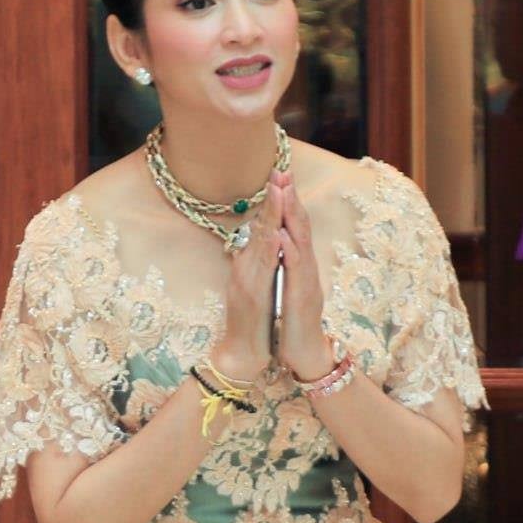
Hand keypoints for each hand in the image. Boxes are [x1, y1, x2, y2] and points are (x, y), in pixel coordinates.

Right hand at [211, 181, 283, 380]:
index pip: (263, 227)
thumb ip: (258, 261)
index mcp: (250, 262)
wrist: (241, 351)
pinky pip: (262, 269)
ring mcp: (247, 279)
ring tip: (279, 191)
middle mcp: (246, 266)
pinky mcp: (251, 295)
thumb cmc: (251, 320)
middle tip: (280, 172)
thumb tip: (264, 240)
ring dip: (271, 216)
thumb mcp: (255, 284)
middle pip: (260, 226)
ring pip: (260, 242)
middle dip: (272, 199)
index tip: (282, 177)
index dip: (273, 202)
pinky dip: (270, 251)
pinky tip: (277, 235)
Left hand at [272, 170, 331, 380]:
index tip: (279, 177)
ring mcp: (307, 282)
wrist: (304, 354)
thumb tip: (276, 243)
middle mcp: (306, 268)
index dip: (287, 202)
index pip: (293, 227)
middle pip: (300, 227)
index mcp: (299, 265)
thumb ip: (283, 264)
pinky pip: (296, 272)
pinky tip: (283, 237)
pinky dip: (290, 252)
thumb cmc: (292, 322)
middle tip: (283, 173)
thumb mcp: (285, 287)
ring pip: (301, 243)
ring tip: (284, 193)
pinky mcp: (303, 298)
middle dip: (291, 199)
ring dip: (292, 217)